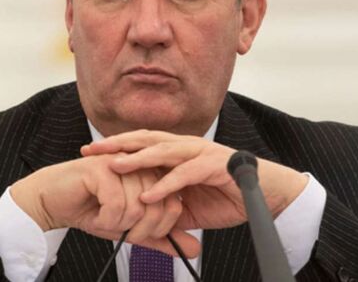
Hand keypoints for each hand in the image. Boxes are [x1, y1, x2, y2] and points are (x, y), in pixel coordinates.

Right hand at [10, 154, 200, 256]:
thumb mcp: (132, 228)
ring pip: (138, 206)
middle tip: (119, 229)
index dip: (159, 228)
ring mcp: (122, 163)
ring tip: (105, 218)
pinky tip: (97, 215)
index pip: (173, 205)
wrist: (53, 201)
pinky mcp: (102, 168)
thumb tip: (195, 250)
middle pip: (158, 206)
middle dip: (139, 229)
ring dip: (119, 224)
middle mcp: (140, 165)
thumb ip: (164, 237)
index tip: (138, 233)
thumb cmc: (91, 209)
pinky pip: (117, 204)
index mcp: (151, 174)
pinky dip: (106, 219)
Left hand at [80, 130, 307, 229]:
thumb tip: (142, 218)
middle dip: (117, 144)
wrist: (267, 195)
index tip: (90, 153)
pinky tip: (150, 195)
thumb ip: (165, 206)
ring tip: (114, 166)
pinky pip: (186, 175)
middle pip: (145, 139)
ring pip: (163, 151)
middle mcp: (187, 147)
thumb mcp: (187, 206)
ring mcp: (201, 153)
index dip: (116, 147)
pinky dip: (166, 185)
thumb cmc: (228, 196)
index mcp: (178, 152)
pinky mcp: (215, 167)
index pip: (141, 144)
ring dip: (137, 159)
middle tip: (91, 151)